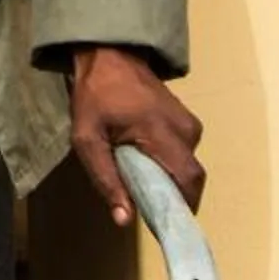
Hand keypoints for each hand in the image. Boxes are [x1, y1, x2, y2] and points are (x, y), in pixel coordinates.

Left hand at [69, 45, 205, 225]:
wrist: (108, 55)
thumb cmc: (94, 96)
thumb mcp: (87, 138)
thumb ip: (105, 178)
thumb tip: (124, 219)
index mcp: (162, 133)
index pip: (188, 181)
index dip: (183, 208)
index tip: (167, 225)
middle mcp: (186, 130)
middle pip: (191, 179)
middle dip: (174, 198)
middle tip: (148, 205)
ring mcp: (190, 124)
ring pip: (187, 167)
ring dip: (169, 179)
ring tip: (142, 181)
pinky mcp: (188, 122)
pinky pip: (184, 153)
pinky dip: (170, 165)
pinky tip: (146, 163)